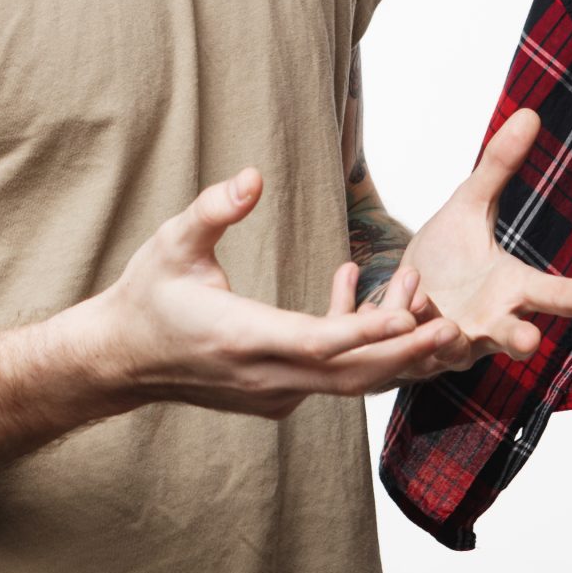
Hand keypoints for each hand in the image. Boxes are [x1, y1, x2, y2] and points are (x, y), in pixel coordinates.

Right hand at [79, 167, 458, 418]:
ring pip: (346, 381)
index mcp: (242, 338)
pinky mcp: (276, 396)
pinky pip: (330, 377)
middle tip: (452, 327)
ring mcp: (272, 393)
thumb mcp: (170, 242)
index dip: (366, 331)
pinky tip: (353, 287)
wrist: (119, 358)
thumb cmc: (147, 295)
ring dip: (388, 348)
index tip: (410, 318)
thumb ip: (213, 209)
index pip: (317, 343)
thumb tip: (253, 176)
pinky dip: (357, 347)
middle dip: (404, 354)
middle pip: (349, 376)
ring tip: (423, 302)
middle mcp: (264, 376)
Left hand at [389, 110, 571, 375]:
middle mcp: (490, 324)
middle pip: (516, 338)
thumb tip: (530, 113)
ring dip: (448, 337)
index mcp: (512, 289)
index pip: (556, 295)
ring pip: (457, 351)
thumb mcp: (468, 204)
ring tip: (440, 315)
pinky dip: (403, 323)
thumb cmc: (447, 254)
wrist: (398, 292)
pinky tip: (399, 308)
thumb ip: (497, 167)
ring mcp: (453, 344)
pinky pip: (412, 346)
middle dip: (520, 341)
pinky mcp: (417, 354)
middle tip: (530, 341)